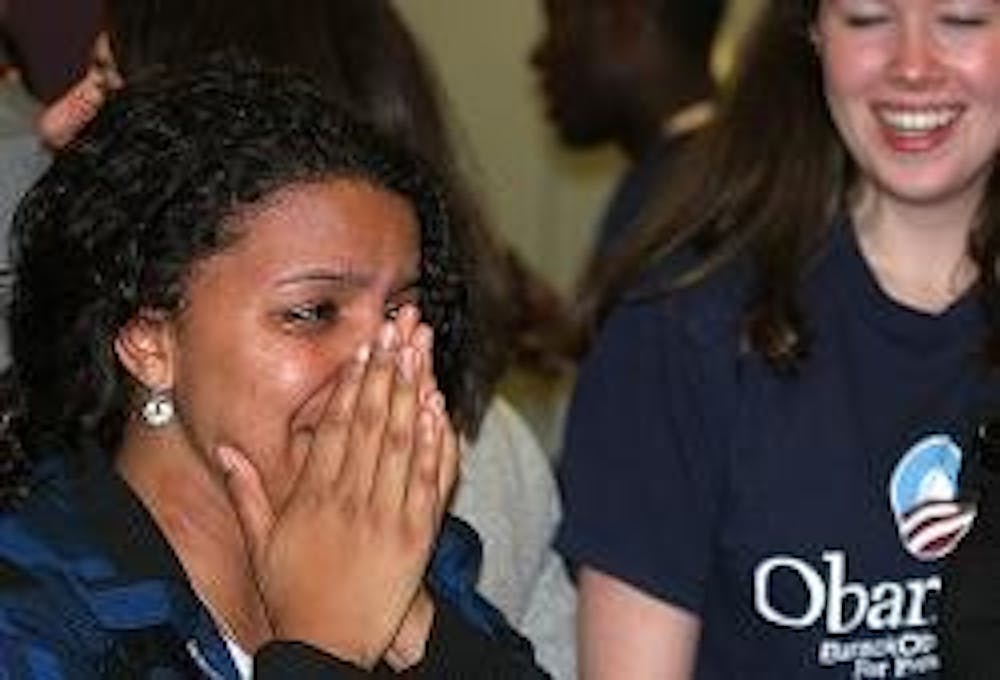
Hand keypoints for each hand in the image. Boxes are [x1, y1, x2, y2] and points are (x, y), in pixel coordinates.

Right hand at [218, 311, 455, 667]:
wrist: (329, 646)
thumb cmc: (293, 593)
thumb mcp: (261, 543)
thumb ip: (246, 492)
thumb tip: (225, 449)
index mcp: (314, 497)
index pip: (338, 426)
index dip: (353, 382)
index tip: (364, 347)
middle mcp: (353, 500)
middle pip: (375, 422)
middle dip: (388, 370)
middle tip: (398, 329)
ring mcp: (389, 516)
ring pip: (405, 442)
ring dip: (414, 392)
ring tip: (421, 351)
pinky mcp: (416, 537)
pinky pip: (430, 481)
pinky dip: (437, 444)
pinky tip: (441, 409)